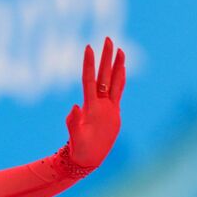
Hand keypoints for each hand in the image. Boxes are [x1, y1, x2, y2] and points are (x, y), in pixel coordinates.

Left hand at [65, 36, 125, 168]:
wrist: (88, 159)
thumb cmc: (80, 150)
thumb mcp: (76, 137)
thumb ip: (74, 123)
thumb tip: (74, 107)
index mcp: (90, 106)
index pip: (89, 80)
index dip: (89, 64)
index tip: (88, 47)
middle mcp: (98, 103)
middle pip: (103, 75)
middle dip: (105, 57)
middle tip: (108, 38)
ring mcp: (106, 106)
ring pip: (112, 80)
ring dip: (115, 65)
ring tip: (119, 49)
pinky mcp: (113, 111)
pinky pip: (118, 91)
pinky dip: (120, 79)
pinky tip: (121, 68)